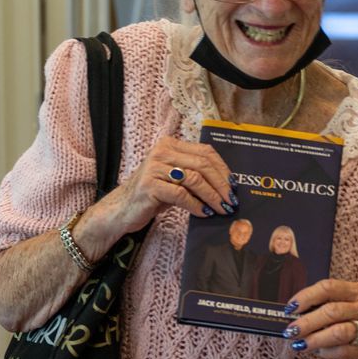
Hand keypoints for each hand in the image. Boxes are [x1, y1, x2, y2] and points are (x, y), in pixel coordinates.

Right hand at [112, 135, 234, 230]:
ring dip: (212, 196)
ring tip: (221, 209)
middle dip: (221, 185)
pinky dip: (196, 205)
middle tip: (231, 201)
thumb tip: (227, 186)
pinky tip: (204, 213)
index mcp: (171, 145)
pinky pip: (181, 194)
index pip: (205, 152)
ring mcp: (155, 167)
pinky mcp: (150, 185)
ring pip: (194, 179)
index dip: (223, 169)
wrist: (123, 208)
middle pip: (202, 165)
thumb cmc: (153, 194)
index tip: (234, 186)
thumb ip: (195, 175)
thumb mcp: (175, 179)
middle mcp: (162, 151)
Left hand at [284, 278, 357, 358]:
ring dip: (314, 339)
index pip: (329, 287)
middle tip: (291, 331)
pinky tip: (318, 352)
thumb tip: (292, 313)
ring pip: (338, 332)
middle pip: (331, 310)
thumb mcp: (343, 310)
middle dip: (307, 321)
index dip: (306, 296)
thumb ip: (322, 307)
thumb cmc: (353, 326)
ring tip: (300, 344)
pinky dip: (326, 352)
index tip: (291, 308)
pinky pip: (342, 351)